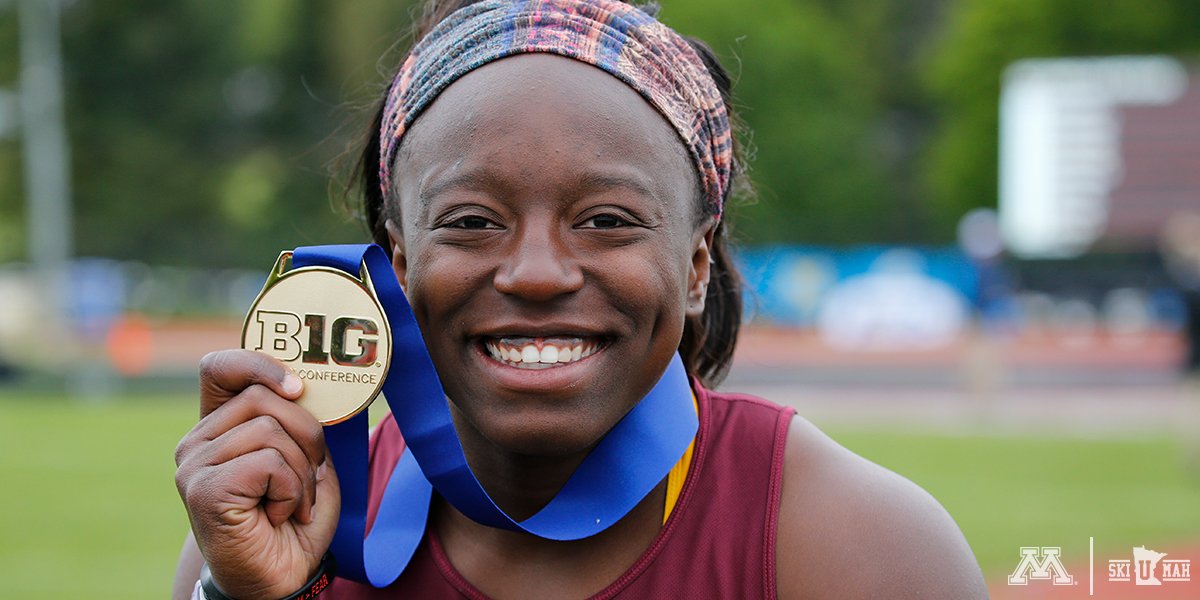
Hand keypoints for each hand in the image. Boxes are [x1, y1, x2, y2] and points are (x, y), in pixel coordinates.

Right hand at [175, 349, 339, 598]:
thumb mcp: (305, 459)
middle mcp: (197, 441)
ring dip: (301, 471)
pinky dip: (291, 490)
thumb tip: (305, 383)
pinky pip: (269, 462)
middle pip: (263, 397)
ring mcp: (194, 465)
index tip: (297, 387)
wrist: (280, 578)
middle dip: (306, 435)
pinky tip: (278, 514)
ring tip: (291, 502)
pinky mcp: (203, 488)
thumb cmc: (293, 519)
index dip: (258, 363)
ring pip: (271, 429)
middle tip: (306, 477)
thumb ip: (298, 421)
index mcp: (219, 428)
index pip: (220, 368)